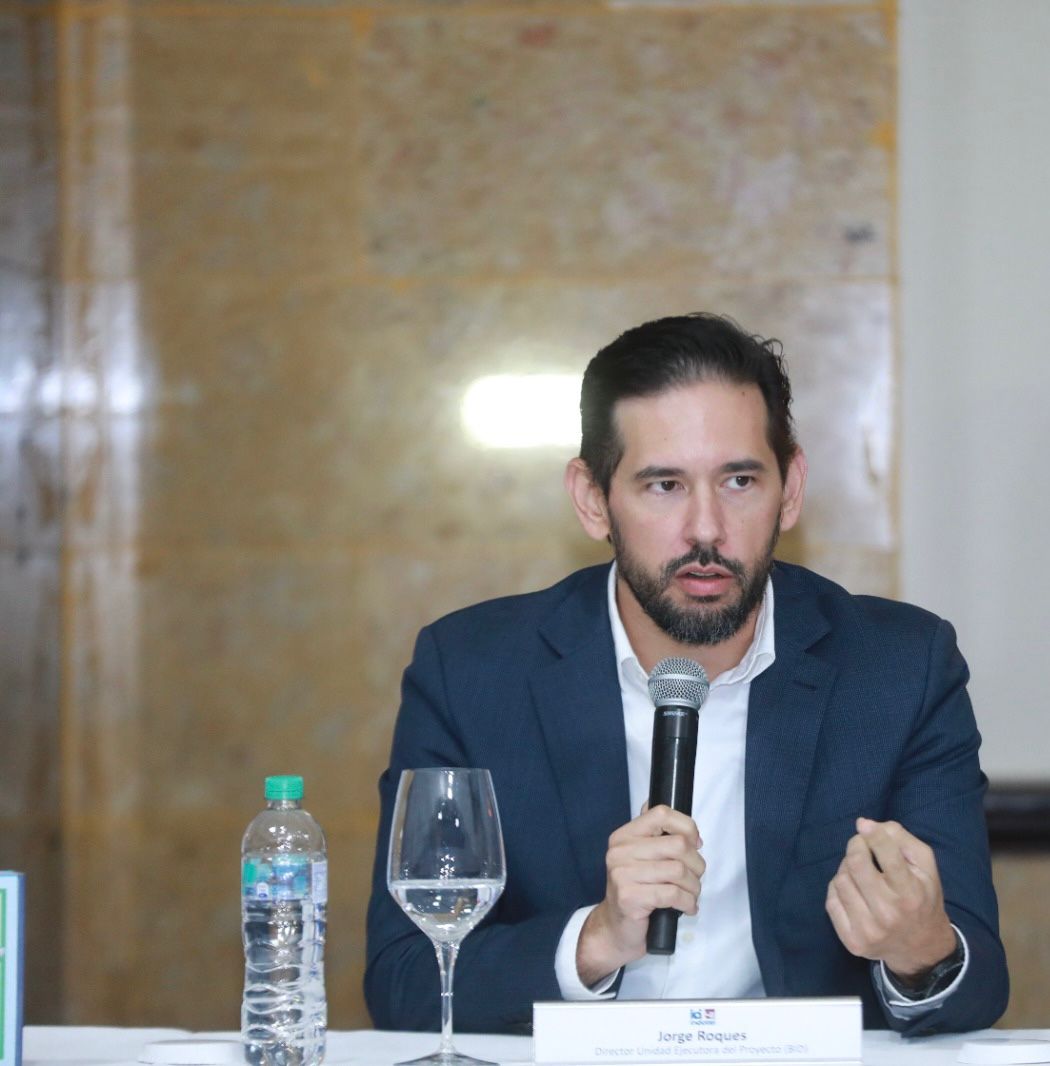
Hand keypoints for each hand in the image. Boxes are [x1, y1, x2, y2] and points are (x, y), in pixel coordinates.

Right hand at [576, 805, 703, 986]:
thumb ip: (656, 837)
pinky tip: (687, 907)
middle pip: (677, 844)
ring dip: (694, 886)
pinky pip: (673, 894)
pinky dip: (688, 902)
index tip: (695, 843)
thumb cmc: (636, 891)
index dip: (687, 826)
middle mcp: (620, 851)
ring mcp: (622, 874)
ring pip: (678, 871)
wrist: (615, 929)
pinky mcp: (629, 897)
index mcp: (624, 835)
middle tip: (695, 877)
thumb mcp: (642, 859)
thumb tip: (683, 823)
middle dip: (697, 864)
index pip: (661, 814)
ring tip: (691, 894)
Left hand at [825, 817, 956, 980]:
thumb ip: (901, 839)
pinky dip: (839, 889)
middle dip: (856, 846)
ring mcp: (868, 930)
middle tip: (862, 846)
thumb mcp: (925, 867)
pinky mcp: (852, 941)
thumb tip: (864, 824)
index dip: (874, 836)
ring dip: (847, 869)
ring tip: (861, 874)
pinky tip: (854, 892)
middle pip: (856, 863)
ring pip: (841, 880)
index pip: (888, 856)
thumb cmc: (922, 898)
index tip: (865, 826)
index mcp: (911, 893)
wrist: (921, 949)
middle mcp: (889, 914)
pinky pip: (832, 900)